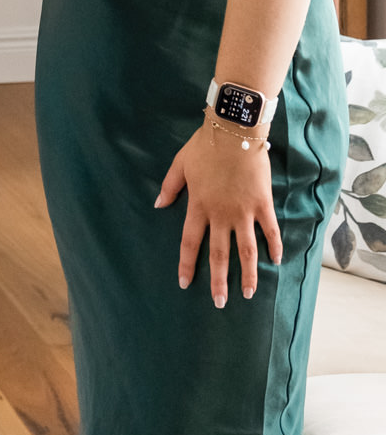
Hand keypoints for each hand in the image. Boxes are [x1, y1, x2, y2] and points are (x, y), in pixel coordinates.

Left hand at [156, 116, 282, 304]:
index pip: (190, 242)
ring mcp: (243, 211)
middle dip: (219, 281)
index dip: (187, 264)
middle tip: (220, 304)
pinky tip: (276, 261)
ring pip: (246, 250)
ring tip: (248, 293)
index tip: (185, 283)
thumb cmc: (205, 145)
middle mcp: (220, 214)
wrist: (234, 130)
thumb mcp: (180, 164)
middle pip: (219, 254)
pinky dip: (274, 246)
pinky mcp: (262, 204)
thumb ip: (170, 187)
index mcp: (198, 205)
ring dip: (248, 273)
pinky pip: (270, 230)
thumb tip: (158, 205)